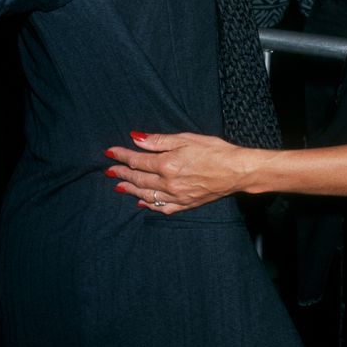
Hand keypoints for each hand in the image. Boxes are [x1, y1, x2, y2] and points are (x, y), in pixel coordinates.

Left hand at [104, 131, 247, 212]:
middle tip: (109, 171)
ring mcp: (176, 196)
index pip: (137, 161)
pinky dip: (149, 205)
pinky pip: (162, 207)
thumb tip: (136, 139)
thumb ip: (159, 141)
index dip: (122, 156)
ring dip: (130, 190)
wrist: (237, 171)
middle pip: (138, 179)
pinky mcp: (186, 204)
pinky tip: (142, 203)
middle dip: (122, 174)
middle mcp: (168, 183)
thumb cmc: (215, 150)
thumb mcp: (186, 138)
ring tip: (118, 186)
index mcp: (167, 165)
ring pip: (146, 194)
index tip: (110, 153)